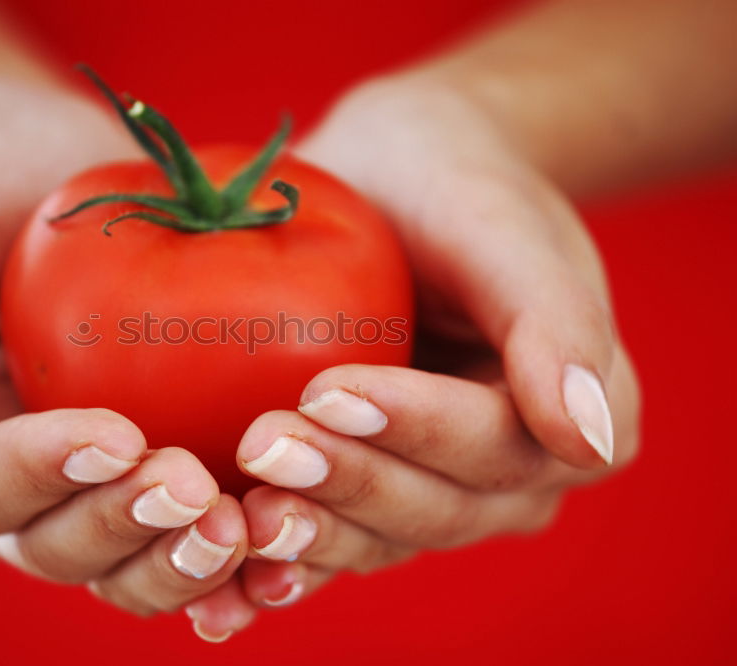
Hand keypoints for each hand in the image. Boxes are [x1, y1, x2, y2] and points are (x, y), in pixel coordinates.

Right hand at [0, 77, 247, 614]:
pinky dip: (232, 553)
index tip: (115, 434)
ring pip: (126, 559)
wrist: (41, 146)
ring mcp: (93, 476)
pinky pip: (190, 527)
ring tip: (242, 525)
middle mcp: (16, 476)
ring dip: (179, 559)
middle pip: (56, 544)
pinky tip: (278, 544)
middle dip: (121, 525)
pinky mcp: (165, 457)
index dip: (41, 474)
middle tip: (193, 487)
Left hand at [187, 73, 640, 632]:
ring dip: (307, 533)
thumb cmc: (456, 188)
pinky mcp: (367, 489)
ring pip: (378, 539)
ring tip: (237, 511)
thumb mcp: (506, 230)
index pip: (496, 447)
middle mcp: (511, 477)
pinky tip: (225, 575)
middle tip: (262, 444)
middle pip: (434, 508)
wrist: (397, 181)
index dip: (416, 432)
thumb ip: (557, 323)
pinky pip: (332, 541)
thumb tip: (590, 439)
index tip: (328, 392)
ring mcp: (436, 490)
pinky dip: (281, 562)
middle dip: (347, 483)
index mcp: (575, 423)